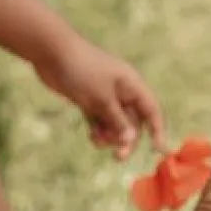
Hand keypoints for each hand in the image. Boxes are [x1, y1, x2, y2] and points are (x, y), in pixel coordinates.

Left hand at [34, 35, 166, 159]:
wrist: (52, 53)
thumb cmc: (82, 71)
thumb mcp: (102, 99)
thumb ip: (117, 120)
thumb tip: (131, 139)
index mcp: (131, 85)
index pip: (151, 110)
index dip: (157, 130)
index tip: (158, 150)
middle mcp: (121, 91)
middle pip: (133, 121)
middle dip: (127, 139)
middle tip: (118, 157)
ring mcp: (104, 95)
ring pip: (115, 123)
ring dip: (110, 136)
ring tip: (97, 141)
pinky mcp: (88, 99)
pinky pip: (100, 120)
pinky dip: (98, 131)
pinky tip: (92, 137)